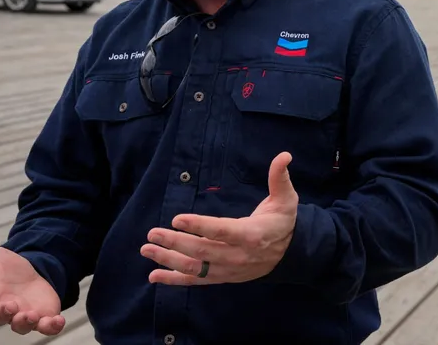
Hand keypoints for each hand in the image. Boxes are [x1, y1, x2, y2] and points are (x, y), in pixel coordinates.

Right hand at [0, 224, 64, 334]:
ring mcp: (22, 314)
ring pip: (19, 326)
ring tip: (29, 315)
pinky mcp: (41, 317)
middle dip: (2, 312)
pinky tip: (57, 321)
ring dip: (24, 322)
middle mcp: (3, 307)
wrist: (30, 277)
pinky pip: (45, 327)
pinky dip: (51, 326)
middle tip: (9, 305)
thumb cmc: (4, 270)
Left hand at [141, 151, 298, 284]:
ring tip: (147, 249)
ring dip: (168, 259)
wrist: (290, 254)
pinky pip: (195, 281)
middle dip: (174, 242)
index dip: (199, 226)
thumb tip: (284, 155)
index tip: (176, 219)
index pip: (221, 231)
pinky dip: (174, 280)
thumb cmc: (283, 222)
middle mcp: (237, 256)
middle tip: (152, 233)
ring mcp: (228, 270)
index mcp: (251, 234)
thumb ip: (280, 178)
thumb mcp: (286, 198)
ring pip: (195, 267)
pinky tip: (154, 276)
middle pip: (202, 250)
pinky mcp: (222, 277)